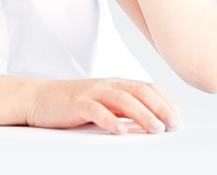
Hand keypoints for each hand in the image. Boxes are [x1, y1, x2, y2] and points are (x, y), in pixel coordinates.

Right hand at [25, 77, 183, 134]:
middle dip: (161, 108)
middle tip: (173, 125)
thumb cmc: (73, 104)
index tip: (178, 119)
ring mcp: (92, 92)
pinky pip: (96, 110)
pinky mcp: (77, 103)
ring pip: (123, 99)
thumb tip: (152, 121)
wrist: (38, 98)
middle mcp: (108, 85)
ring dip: (142, 114)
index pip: (148, 89)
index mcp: (117, 85)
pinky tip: (121, 131)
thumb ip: (125, 109)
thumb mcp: (104, 104)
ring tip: (155, 128)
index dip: (166, 102)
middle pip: (140, 92)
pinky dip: (110, 120)